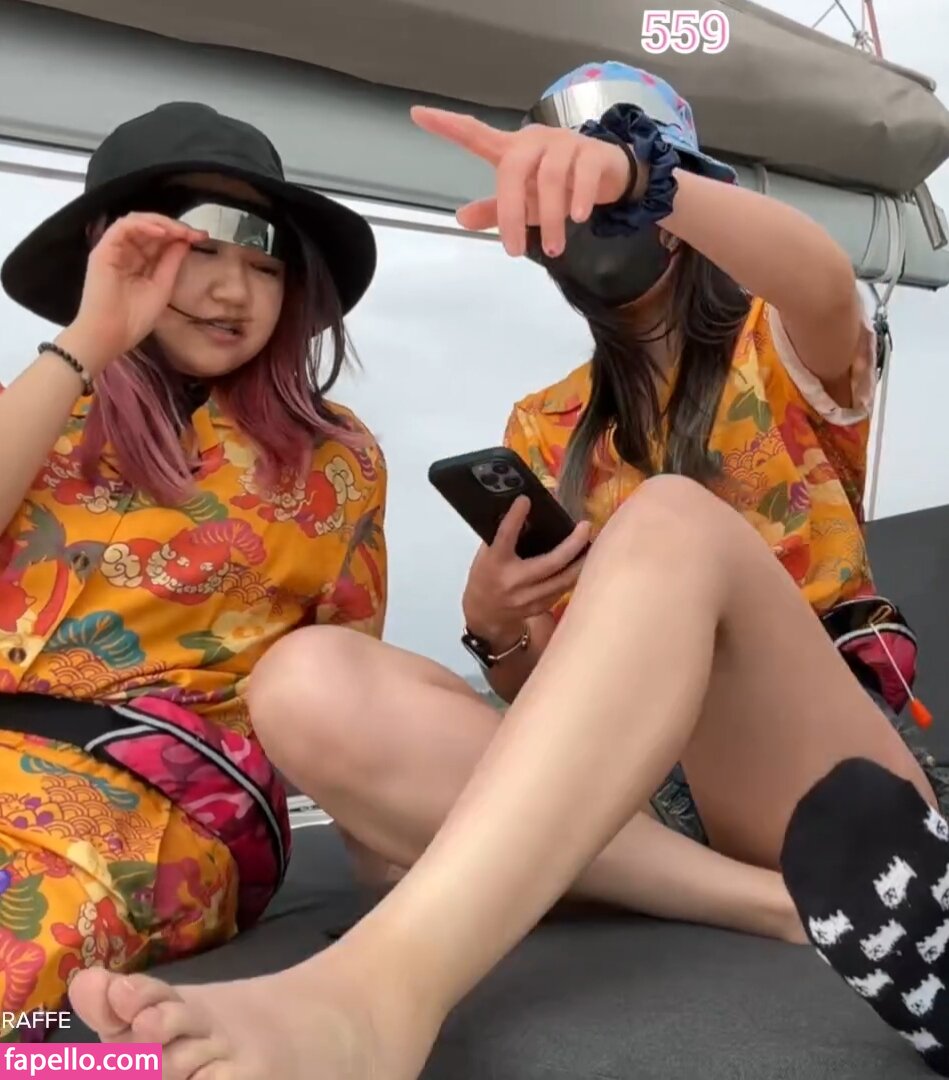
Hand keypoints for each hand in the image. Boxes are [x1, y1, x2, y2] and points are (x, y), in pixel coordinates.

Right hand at [67, 213, 207, 371]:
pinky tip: (163, 232)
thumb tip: (185, 241)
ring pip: (137, 222)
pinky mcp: (103, 249)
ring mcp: (114, 249)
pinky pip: (123, 227)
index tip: (202, 238)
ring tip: (181, 231)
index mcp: (140, 262)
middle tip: (196, 233)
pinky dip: (143, 225)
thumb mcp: (162, 287)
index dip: (181, 235)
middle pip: (150, 228)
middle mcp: (127, 252)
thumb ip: (171, 262)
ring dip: (161, 223)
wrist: (111, 334)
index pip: (160, 240)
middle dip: (175, 228)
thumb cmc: (135, 318)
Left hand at [410, 106, 632, 258]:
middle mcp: (534, 141)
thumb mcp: (525, 202)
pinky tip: (579, 218)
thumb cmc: (557, 187)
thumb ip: (495, 210)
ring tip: (554, 248)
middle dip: (511, 213)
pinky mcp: (593, 153)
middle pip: (513, 169)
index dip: (448, 126)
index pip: (475, 134)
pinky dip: (579, 197)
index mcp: (512, 151)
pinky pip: (583, 174)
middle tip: (514, 251)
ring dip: (550, 218)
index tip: (416, 114)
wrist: (608, 175)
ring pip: (551, 178)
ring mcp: (564, 144)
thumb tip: (461, 218)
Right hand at [462, 495, 591, 646]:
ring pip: (565, 579)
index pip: (505, 537)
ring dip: (582, 561)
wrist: (484, 614)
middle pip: (551, 563)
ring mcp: (529, 598)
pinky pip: (564, 589)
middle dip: (573, 544)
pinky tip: (583, 563)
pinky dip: (575, 575)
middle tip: (586, 526)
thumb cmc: (485, 578)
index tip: (525, 499)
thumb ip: (504, 538)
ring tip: (592, 544)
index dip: (514, 518)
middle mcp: (514, 582)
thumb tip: (529, 514)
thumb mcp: (487, 555)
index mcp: (495, 564)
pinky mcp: (541, 607)